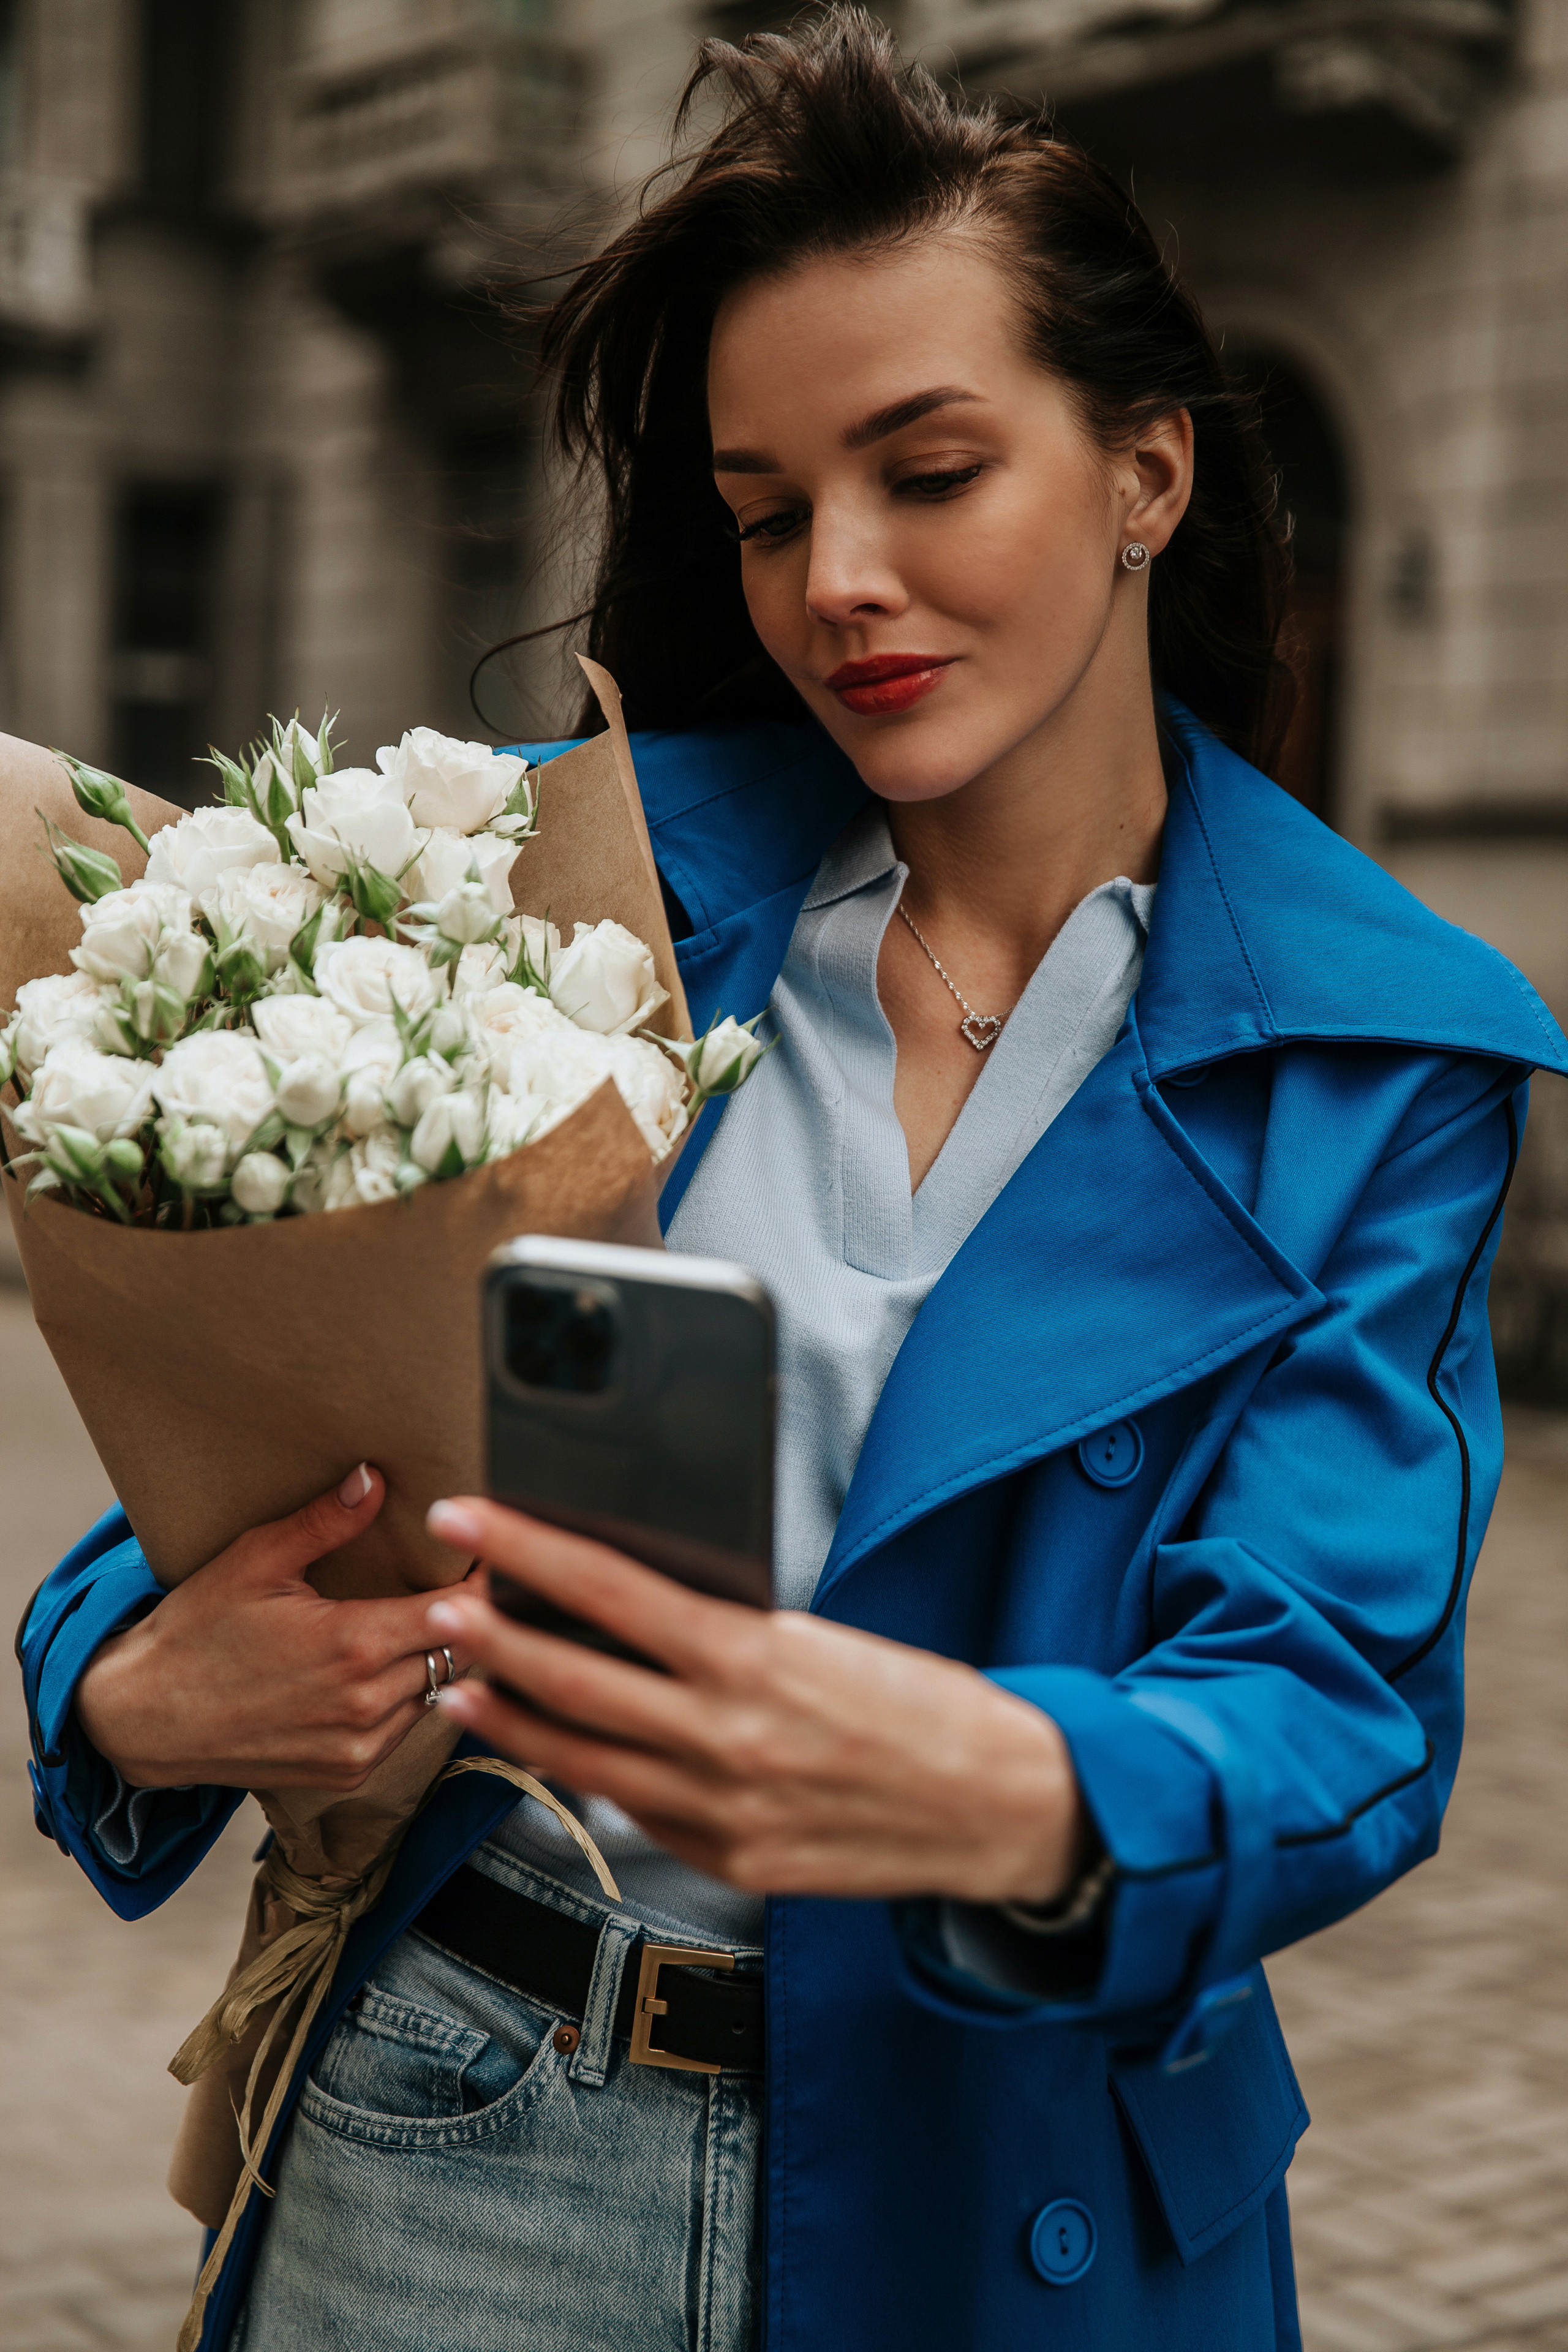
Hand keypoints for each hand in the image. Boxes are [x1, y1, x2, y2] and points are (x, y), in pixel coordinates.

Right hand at [75, 1468, 472, 1792]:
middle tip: (461, 1583)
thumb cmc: (196, 1633)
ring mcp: (360, 1748)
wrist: (144, 1719)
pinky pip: (406, 1730)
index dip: (478, 1583)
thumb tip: (375, 1478)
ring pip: (437, 1694)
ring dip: (438, 1660)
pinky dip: (407, 1698)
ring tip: (425, 1622)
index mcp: (354, 1646)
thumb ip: (324, 1521)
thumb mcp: (255, 1561)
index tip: (482, 1558)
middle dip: (466, 1618)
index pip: (458, 1612)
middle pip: (458, 1655)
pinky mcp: (348, 1774)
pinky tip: (386, 1669)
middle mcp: (367, 1705)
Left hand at [423, 1498, 1083, 1905]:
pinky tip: (552, 1746)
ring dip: (510, 1714)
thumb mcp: (824, 1640)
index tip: (470, 1517)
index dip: (526, 1550)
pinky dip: (586, 1771)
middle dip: (488, 1635)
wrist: (1004, 1807)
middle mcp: (725, 1737)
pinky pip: (636, 1808)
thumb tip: (641, 1612)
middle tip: (434, 1602)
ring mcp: (722, 1808)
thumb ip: (729, 1634)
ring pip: (581, 1755)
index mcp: (754, 1659)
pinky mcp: (733, 1858)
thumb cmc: (926, 1706)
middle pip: (571, 1678)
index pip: (609, 1590)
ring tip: (456, 1681)